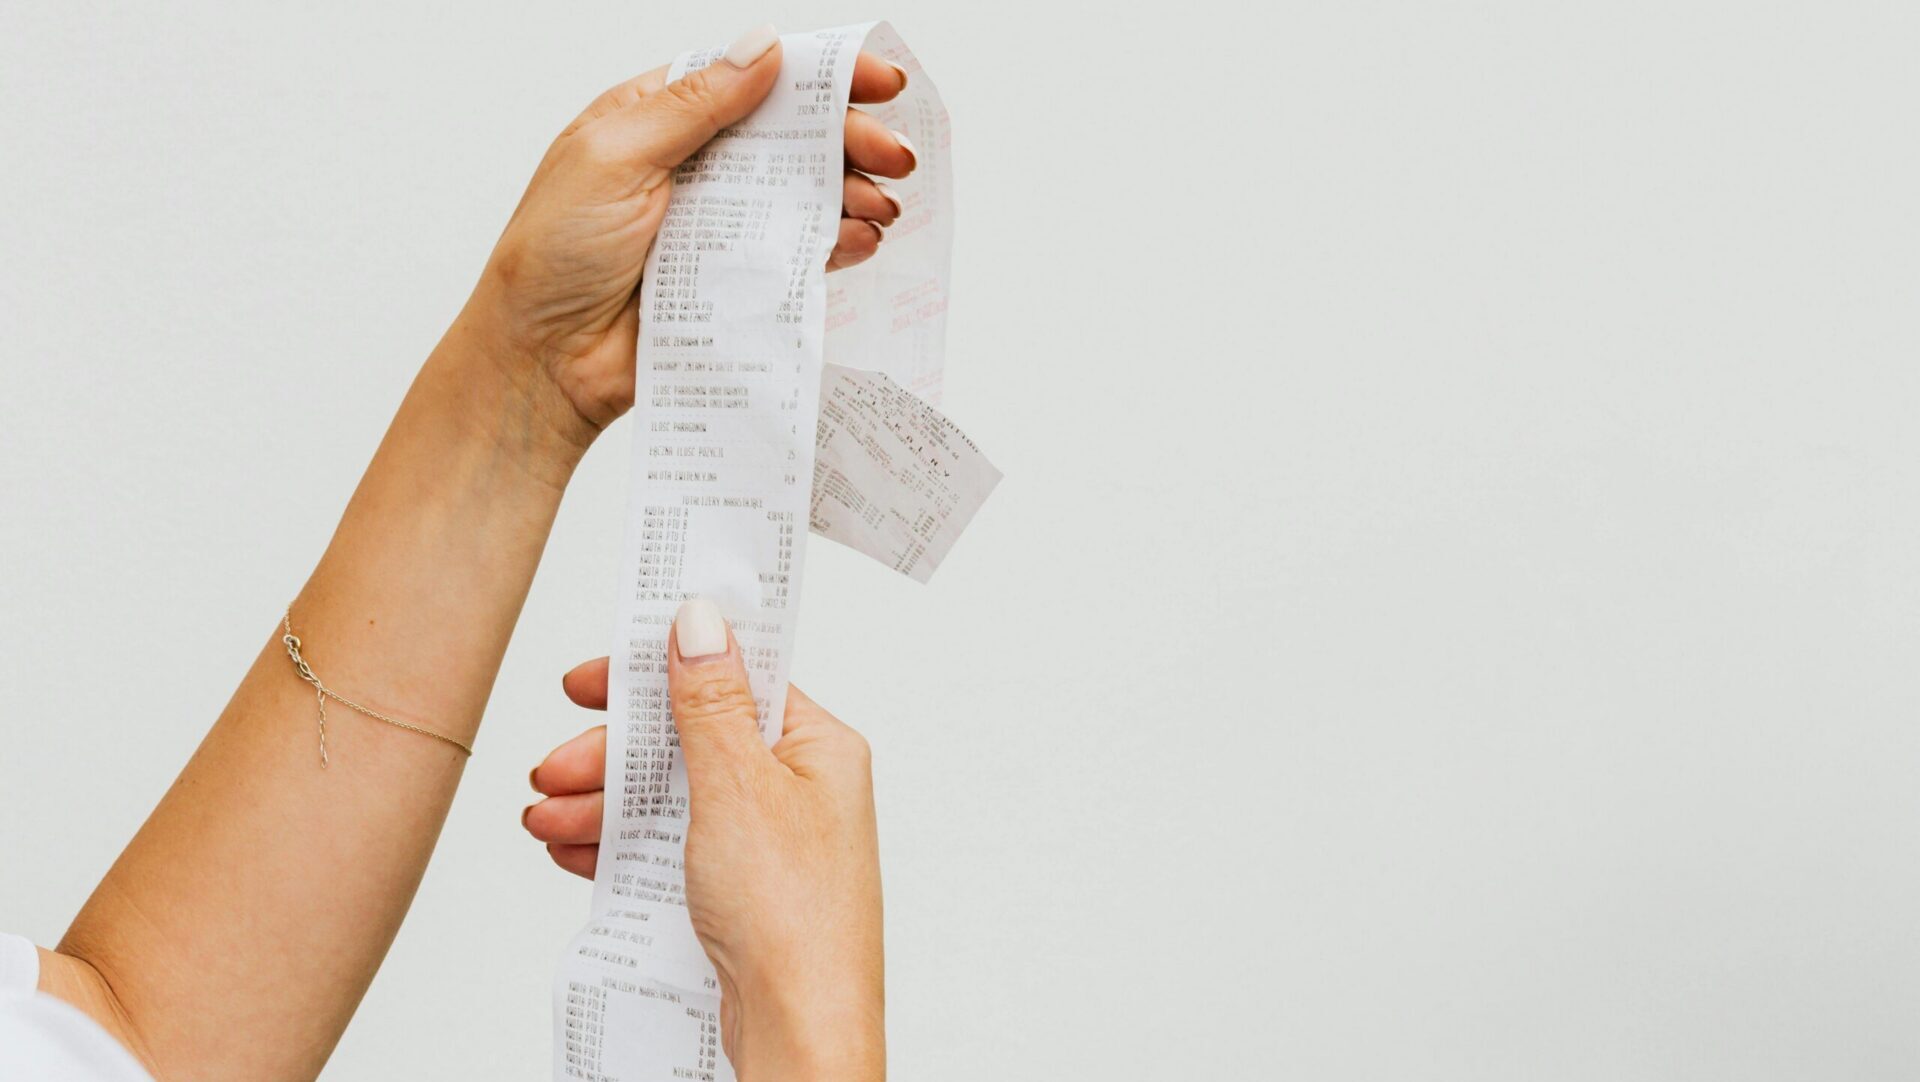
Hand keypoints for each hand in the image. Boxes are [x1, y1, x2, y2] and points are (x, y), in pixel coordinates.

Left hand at [469, 25, 916, 448]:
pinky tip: (859, 240)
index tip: (878, 80)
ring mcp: (718, 224)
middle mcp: (695, 165)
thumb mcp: (615, 157)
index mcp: (658, 117)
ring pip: (803, 194)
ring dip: (852, 193)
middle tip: (897, 154)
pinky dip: (836, 245)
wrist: (544, 361)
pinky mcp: (734, 280)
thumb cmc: (553, 255)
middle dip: (850, 139)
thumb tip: (763, 49)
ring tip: (883, 205)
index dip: (818, 74)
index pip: (750, 78)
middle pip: (790, 136)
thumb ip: (693, 105)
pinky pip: (798, 255)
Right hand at [526, 600, 883, 1080]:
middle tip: (554, 767)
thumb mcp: (737, 786)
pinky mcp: (740, 889)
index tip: (594, 677)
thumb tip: (700, 620)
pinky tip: (574, 851)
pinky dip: (620, 846)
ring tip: (545, 819)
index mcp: (817, 746)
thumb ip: (709, 701)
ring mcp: (767, 842)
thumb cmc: (792, 915)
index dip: (658, 670)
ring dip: (603, 802)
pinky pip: (669, 848)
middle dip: (612, 754)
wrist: (800, 1030)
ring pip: (670, 798)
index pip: (731, 678)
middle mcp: (798, 788)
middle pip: (688, 740)